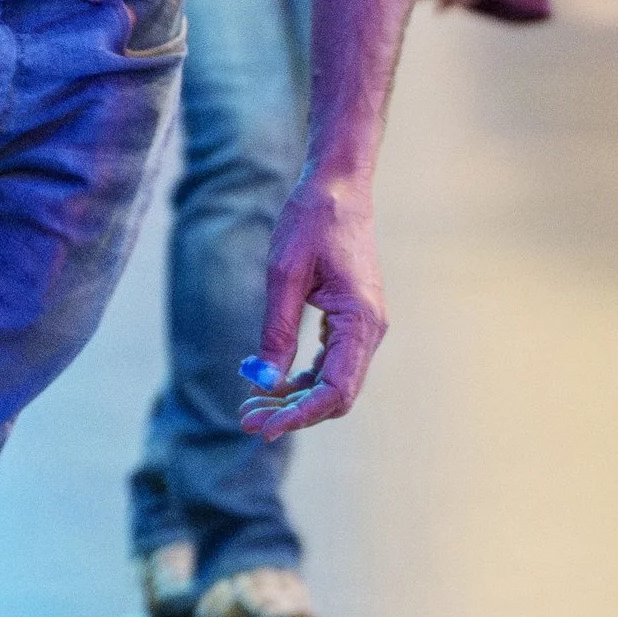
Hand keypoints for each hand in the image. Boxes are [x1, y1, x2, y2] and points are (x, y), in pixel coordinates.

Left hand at [242, 164, 384, 436]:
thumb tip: (264, 383)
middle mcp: (370, 330)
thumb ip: (276, 332)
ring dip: (296, 400)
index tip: (264, 427)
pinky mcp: (352, 322)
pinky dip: (304, 380)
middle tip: (247, 420)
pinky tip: (273, 383)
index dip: (301, 415)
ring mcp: (364, 328)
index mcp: (360, 319)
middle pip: (336, 395)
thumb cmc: (311, 222)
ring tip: (253, 405)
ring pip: (334, 384)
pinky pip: (332, 365)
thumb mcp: (284, 275)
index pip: (336, 389)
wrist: (337, 189)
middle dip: (293, 413)